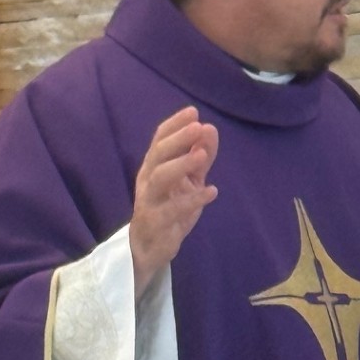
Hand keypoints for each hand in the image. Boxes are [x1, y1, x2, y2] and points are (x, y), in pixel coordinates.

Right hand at [128, 108, 218, 295]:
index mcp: (153, 166)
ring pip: (160, 178)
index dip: (175, 124)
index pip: (159, 139)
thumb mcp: (188, 182)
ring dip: (181, 164)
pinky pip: (172, 210)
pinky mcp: (156, 222)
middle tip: (198, 126)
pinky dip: (193, 200)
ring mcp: (149, 200)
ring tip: (202, 156)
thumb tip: (209, 130)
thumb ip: (199, 158)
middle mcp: (147, 179)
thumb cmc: (170, 209)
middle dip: (178, 139)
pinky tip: (212, 191)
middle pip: (158, 154)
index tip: (193, 111)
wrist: (151, 248)